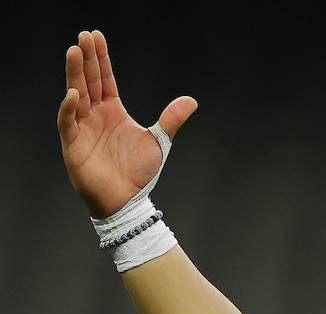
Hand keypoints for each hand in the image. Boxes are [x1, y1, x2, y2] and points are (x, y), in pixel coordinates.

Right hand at [57, 30, 197, 217]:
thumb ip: (171, 119)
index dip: (100, 58)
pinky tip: (74, 93)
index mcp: (113, 110)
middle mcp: (95, 115)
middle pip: (88, 80)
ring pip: (75, 95)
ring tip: (74, 51)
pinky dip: (69, 108)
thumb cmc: (139, 172)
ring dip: (74, 74)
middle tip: (84, 36)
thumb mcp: (158, 141)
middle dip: (85, 58)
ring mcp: (82, 127)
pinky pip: (67, 122)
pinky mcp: (73, 144)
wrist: (128, 199)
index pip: (104, 78)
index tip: (96, 36)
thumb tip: (191, 101)